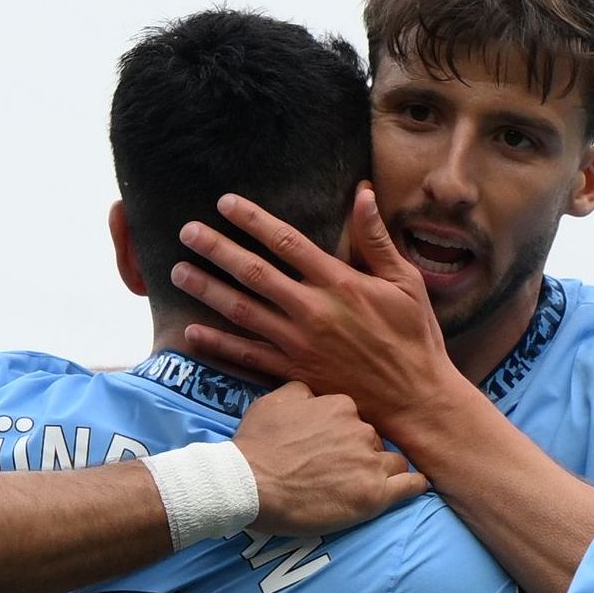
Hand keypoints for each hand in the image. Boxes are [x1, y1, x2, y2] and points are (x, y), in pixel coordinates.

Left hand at [176, 188, 460, 421]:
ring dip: (207, 290)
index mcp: (339, 282)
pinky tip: (192, 331)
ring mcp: (299, 343)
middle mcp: (313, 310)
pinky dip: (218, 344)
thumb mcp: (405, 282)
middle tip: (187, 232)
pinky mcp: (294, 373)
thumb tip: (363, 193)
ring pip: (242, 311)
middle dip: (216, 249)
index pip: (286, 241)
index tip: (225, 203)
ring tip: (178, 272)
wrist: (415, 399)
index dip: (252, 220)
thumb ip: (376, 239)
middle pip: (253, 272)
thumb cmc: (414, 338)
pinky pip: (247, 356)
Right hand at [235, 380, 424, 536]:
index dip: (345, 436)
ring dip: (383, 471)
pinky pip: (412, 485)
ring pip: (394, 462)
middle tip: (340, 472)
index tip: (332, 449)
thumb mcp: (273, 401)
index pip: (356, 418)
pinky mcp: (375, 495)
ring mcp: (370, 463)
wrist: (248, 483)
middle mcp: (360, 430)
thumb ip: (301, 391)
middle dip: (363, 453)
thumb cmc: (256, 445)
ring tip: (364, 485)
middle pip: (375, 441)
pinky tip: (414, 487)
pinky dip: (414, 485)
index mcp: (340, 406)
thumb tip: (314, 393)